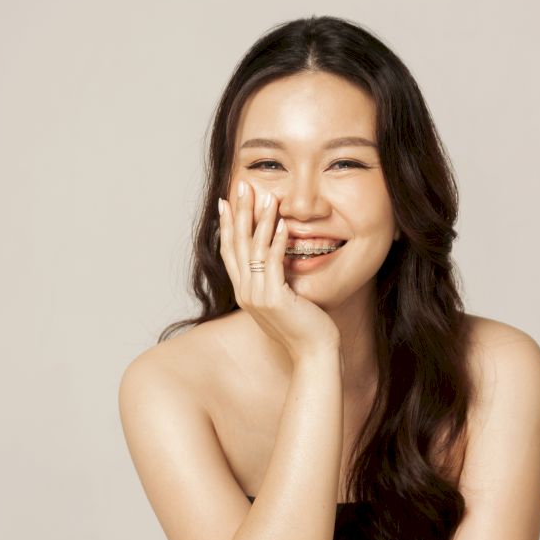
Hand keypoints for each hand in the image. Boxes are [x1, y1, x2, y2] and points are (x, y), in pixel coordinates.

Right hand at [218, 179, 340, 361]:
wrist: (312, 354)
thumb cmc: (304, 328)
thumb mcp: (284, 301)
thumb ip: (275, 281)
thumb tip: (277, 261)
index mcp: (244, 293)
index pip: (230, 252)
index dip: (228, 225)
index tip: (226, 202)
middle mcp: (245, 294)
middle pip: (237, 245)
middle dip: (240, 213)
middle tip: (241, 186)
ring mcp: (257, 297)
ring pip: (254, 250)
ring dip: (261, 221)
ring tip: (267, 196)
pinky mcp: (274, 299)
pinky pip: (273, 264)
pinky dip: (276, 242)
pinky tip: (281, 224)